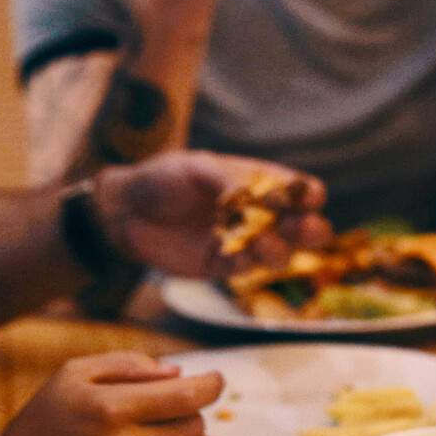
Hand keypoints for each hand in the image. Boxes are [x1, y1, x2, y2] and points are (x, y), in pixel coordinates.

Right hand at [0, 352, 227, 435]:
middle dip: (192, 411)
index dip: (211, 384)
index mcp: (111, 407)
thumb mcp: (76, 372)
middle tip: (171, 408)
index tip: (215, 379)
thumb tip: (179, 372)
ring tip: (171, 433)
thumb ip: (129, 364)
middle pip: (195, 424)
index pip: (187, 396)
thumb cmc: (47, 416)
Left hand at [91, 152, 334, 280]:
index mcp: (259, 181)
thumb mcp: (198, 168)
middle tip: (304, 228)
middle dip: (310, 228)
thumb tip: (260, 196)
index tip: (306, 198)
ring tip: (261, 242)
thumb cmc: (164, 178)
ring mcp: (242, 241)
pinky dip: (247, 263)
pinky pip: (245, 268)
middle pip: (302, 226)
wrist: (125, 210)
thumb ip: (230, 181)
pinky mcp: (222, 265)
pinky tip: (238, 254)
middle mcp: (258, 213)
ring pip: (281, 252)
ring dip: (280, 249)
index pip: (300, 189)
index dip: (309, 195)